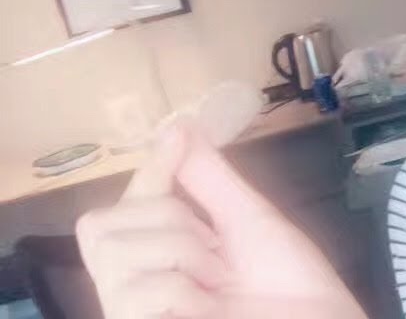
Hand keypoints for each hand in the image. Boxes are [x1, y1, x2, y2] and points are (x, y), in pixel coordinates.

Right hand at [76, 123, 365, 318]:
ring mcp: (131, 312)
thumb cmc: (290, 285)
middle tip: (213, 244)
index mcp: (160, 259)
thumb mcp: (247, 219)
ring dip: (181, 251)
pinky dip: (181, 288)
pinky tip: (209, 307)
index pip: (122, 207)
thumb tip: (178, 124)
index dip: (146, 170)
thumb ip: (210, 177)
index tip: (176, 139)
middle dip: (164, 216)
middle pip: (97, 225)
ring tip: (218, 281)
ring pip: (111, 250)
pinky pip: (135, 291)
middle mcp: (136, 287)